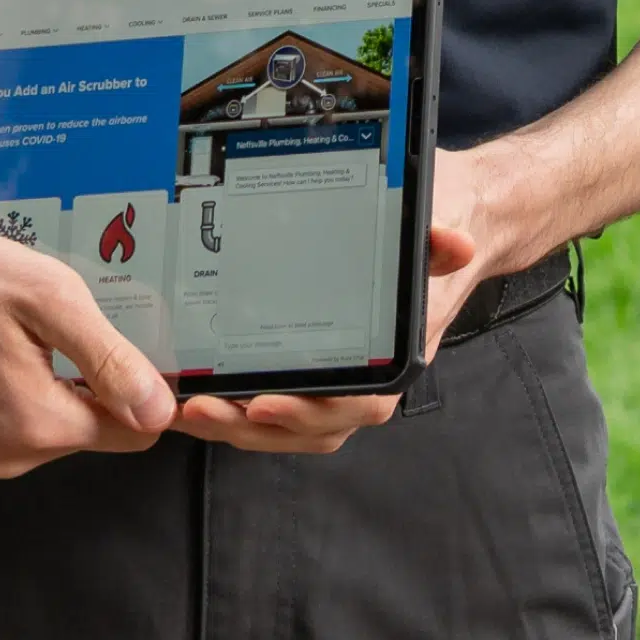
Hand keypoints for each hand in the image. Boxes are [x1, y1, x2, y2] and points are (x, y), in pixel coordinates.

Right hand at [0, 193, 175, 485]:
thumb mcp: (50, 297)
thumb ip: (109, 360)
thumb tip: (158, 414)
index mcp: (33, 423)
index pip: (125, 434)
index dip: (133, 397)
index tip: (115, 360)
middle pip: (73, 435)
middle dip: (68, 388)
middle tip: (34, 335)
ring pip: (29, 441)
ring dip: (27, 399)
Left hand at [171, 143, 537, 454]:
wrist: (448, 214)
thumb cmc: (437, 228)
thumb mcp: (438, 229)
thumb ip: (439, 244)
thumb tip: (454, 243)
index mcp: (395, 359)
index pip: (352, 405)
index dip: (307, 412)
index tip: (263, 403)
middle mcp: (364, 377)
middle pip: (305, 426)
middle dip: (251, 425)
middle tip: (200, 410)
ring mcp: (333, 375)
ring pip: (283, 423)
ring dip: (234, 424)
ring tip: (185, 410)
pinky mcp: (306, 363)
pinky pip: (270, 398)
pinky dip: (232, 404)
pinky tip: (190, 394)